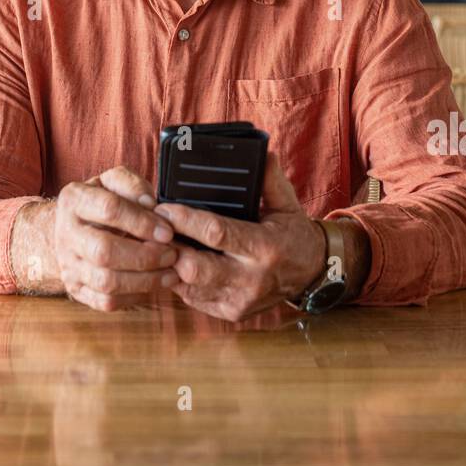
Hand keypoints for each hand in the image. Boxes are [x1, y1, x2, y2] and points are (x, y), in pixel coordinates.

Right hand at [54, 166, 177, 311]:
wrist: (74, 227)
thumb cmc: (102, 201)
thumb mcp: (114, 181)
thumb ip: (133, 185)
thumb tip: (150, 204)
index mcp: (73, 199)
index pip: (109, 210)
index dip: (142, 222)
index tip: (168, 231)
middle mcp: (66, 233)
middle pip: (104, 251)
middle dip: (145, 256)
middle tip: (172, 254)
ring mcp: (68, 265)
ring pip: (106, 282)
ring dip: (145, 280)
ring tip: (170, 272)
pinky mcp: (76, 289)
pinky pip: (106, 301)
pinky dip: (135, 296)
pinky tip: (154, 284)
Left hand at [154, 152, 327, 322]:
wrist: (312, 274)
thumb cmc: (293, 234)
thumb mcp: (287, 203)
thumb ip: (270, 180)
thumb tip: (260, 152)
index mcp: (265, 246)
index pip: (215, 233)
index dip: (185, 220)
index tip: (163, 208)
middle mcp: (251, 279)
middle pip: (195, 267)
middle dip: (170, 247)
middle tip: (154, 228)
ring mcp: (239, 301)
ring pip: (189, 286)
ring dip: (171, 264)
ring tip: (161, 243)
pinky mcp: (230, 313)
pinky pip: (194, 299)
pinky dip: (181, 280)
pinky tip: (176, 261)